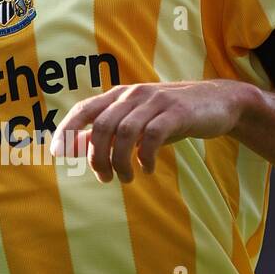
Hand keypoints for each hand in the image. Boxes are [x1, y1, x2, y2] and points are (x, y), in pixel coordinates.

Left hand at [49, 80, 255, 182]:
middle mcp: (134, 95)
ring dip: (121, 161)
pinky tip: (147, 168)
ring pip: (124, 132)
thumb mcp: (136, 123)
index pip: (84, 110)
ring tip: (127, 178)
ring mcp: (155, 102)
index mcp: (120, 96)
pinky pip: (152, 136)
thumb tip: (74, 147)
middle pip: (101, 127)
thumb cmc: (170, 116)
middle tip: (106, 178)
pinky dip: (145, 156)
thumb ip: (106, 133)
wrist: (218, 103)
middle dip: (98, 157)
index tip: (56, 153)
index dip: (67, 130)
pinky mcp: (176, 113)